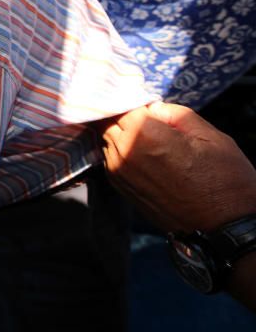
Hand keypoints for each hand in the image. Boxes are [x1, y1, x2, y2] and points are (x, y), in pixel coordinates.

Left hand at [100, 102, 255, 233]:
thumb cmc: (224, 181)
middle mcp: (124, 152)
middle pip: (111, 121)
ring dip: (123, 135)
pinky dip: (122, 153)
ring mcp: (118, 172)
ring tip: (151, 141)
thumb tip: (153, 107)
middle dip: (127, 118)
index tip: (152, 107)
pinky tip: (146, 158)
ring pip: (109, 140)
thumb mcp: (210, 136)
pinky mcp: (121, 188)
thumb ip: (176, 114)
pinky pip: (112, 160)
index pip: (125, 105)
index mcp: (144, 134)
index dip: (140, 104)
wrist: (223, 227)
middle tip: (152, 122)